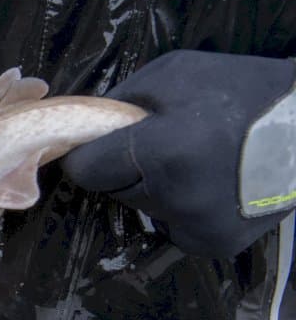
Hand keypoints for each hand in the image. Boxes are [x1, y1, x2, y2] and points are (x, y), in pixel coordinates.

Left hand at [62, 50, 295, 257]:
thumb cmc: (238, 90)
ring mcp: (196, 226)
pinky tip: (210, 186)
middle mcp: (176, 198)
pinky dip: (180, 209)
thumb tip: (81, 129)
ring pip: (142, 209)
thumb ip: (120, 102)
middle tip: (166, 145)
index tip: (102, 144)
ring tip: (195, 163)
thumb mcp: (173, 74)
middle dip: (125, 169)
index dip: (89, 154)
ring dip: (155, 189)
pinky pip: (171, 226)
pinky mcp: (213, 244)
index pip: (85, 170)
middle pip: (113, 190)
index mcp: (161, 152)